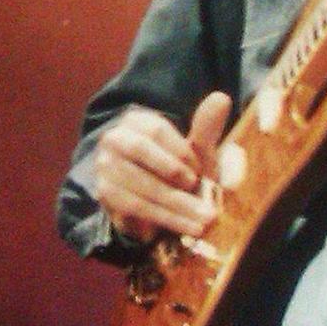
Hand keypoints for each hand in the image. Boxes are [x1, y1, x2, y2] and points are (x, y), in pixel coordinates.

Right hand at [90, 93, 230, 241]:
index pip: (156, 130)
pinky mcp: (105, 194)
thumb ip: (205, 128)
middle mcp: (114, 138)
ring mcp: (105, 166)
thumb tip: (221, 98)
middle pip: (141, 152)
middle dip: (175, 176)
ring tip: (204, 220)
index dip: (181, 152)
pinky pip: (135, 207)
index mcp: (137, 121)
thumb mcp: (195, 152)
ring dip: (176, 205)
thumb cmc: (179, 171)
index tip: (200, 171)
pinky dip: (165, 218)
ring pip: (140, 185)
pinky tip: (187, 228)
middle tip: (204, 197)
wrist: (157, 203)